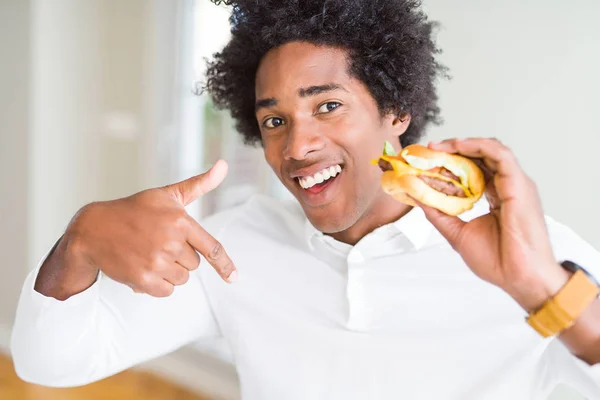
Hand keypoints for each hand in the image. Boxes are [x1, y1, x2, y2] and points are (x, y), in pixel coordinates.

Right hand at [64, 159, 236, 296]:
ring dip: (170, 271)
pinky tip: (144, 267)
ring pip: (181, 278)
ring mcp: (156, 262)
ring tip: (149, 253)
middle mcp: (170, 242)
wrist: (93, 229)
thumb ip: (198, 185)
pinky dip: (158, 284)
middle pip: (194, 264)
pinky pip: (166, 291)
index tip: (233, 277)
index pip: (211, 248)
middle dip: (181, 256)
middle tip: (158, 242)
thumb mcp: (167, 194)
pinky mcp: (143, 280)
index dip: (225, 264)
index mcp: (180, 221)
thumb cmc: (134, 209)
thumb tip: (224, 165)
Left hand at [415, 138, 569, 311]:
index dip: (452, 162)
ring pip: (490, 150)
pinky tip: (457, 146)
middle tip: (429, 149)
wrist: (518, 277)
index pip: (475, 170)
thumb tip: (416, 198)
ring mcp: (516, 184)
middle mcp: (508, 186)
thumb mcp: (458, 233)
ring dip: (463, 144)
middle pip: (481, 156)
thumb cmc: (497, 261)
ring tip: (438, 146)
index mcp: (497, 197)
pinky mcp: (519, 184)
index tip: (428, 161)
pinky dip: (477, 146)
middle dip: (453, 149)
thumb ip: (439, 214)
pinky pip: (499, 154)